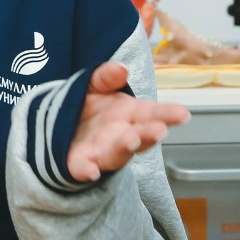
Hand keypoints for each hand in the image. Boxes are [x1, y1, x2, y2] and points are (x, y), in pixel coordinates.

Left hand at [66, 62, 189, 181]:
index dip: (168, 114)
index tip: (183, 114)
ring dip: (125, 148)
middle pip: (140, 136)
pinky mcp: (78, 163)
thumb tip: (122, 69)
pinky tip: (90, 171)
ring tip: (132, 140)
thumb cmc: (84, 106)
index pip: (153, 114)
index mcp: (129, 114)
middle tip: (159, 129)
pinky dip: (86, 170)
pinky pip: (83, 169)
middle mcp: (120, 135)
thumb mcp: (94, 84)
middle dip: (149, 133)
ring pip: (117, 153)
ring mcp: (101, 151)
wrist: (56, 125)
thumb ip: (105, 76)